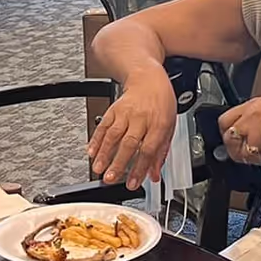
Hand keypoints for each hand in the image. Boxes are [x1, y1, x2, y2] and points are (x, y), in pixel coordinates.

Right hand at [88, 69, 177, 187]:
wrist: (148, 78)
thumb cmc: (161, 102)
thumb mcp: (169, 126)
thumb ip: (161, 152)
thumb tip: (154, 174)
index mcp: (159, 124)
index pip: (148, 150)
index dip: (139, 169)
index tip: (132, 183)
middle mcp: (141, 118)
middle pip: (128, 143)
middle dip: (118, 163)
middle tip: (110, 178)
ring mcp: (126, 113)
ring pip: (113, 135)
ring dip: (104, 153)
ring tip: (98, 168)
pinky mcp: (113, 109)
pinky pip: (103, 125)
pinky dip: (96, 139)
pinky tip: (91, 150)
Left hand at [216, 89, 260, 167]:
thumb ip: (253, 117)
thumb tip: (245, 132)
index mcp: (250, 106)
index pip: (223, 122)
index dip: (226, 135)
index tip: (233, 141)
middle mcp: (252, 118)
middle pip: (230, 141)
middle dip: (238, 151)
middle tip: (250, 153)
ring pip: (248, 153)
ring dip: (259, 157)